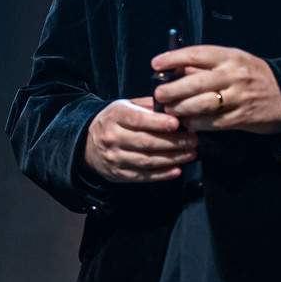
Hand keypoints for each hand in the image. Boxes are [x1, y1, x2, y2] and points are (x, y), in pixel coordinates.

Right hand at [83, 97, 197, 182]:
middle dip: (173, 142)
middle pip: (146, 141)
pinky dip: (162, 175)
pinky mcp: (119, 174)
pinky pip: (143, 176)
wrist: (87, 142)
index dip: (158, 122)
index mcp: (116, 116)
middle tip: (193, 140)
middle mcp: (113, 137)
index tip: (177, 123)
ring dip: (172, 158)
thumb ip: (148, 105)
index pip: (138, 119)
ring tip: (190, 154)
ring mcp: (115, 157)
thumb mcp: (125, 105)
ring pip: (147, 160)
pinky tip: (177, 170)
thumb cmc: (114, 121)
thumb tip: (174, 105)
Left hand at [152, 46, 280, 133]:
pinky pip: (213, 122)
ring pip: (202, 104)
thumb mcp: (234, 62)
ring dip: (181, 109)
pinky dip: (197, 124)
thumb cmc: (255, 76)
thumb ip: (207, 66)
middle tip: (159, 95)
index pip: (195, 54)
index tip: (156, 64)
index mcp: (230, 56)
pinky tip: (188, 123)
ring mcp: (239, 96)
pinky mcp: (242, 117)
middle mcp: (234, 74)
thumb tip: (176, 70)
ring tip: (170, 111)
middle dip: (172, 90)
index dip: (172, 58)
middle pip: (195, 82)